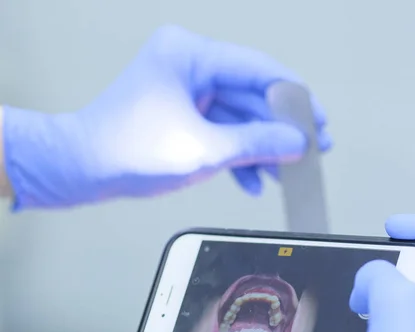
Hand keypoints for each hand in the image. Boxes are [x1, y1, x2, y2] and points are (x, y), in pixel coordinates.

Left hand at [1, 24, 328, 209]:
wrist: (80, 170)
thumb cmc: (129, 151)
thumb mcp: (204, 149)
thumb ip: (257, 142)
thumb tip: (298, 142)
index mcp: (190, 54)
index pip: (259, 70)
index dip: (294, 98)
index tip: (318, 122)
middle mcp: (189, 63)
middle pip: (252, 94)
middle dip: (279, 129)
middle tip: (311, 151)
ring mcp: (186, 87)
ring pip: (239, 116)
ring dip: (261, 147)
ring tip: (286, 174)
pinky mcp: (183, 110)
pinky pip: (221, 128)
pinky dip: (237, 153)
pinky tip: (253, 180)